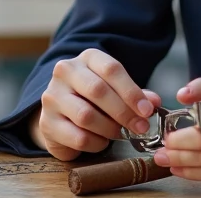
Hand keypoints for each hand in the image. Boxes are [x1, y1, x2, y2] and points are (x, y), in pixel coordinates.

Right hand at [33, 49, 160, 160]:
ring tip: (120, 134)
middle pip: (97, 90)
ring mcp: (52, 97)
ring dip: (110, 129)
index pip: (111, 69)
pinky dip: (96, 143)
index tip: (147, 110)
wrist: (61, 113)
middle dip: (124, 112)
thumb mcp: (116, 90)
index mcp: (87, 58)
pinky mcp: (46, 123)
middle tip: (141, 127)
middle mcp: (65, 72)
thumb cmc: (94, 99)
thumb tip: (154, 102)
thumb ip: (135, 95)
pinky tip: (102, 141)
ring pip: (86, 116)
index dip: (132, 91)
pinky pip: (78, 137)